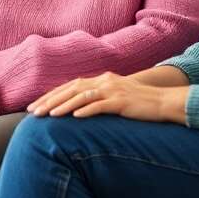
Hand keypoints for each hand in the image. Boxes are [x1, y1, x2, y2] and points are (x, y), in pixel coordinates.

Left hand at [29, 72, 188, 122]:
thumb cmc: (139, 104)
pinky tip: (75, 118)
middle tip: (34, 112)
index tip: (35, 106)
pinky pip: (101, 105)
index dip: (51, 95)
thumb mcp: (116, 97)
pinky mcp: (122, 102)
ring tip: (49, 115)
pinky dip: (87, 110)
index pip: (70, 86)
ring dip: (64, 106)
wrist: (165, 102)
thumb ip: (98, 99)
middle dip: (50, 100)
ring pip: (82, 97)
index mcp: (101, 80)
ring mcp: (113, 90)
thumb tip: (78, 110)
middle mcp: (104, 82)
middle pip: (71, 90)